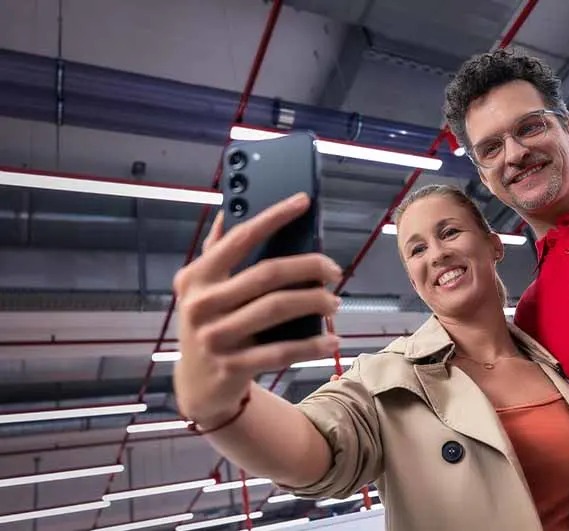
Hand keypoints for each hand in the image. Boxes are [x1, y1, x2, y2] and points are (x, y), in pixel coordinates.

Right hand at [172, 193, 342, 426]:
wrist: (198, 385)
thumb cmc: (210, 325)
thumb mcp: (203, 289)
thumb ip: (215, 252)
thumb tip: (230, 211)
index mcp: (197, 277)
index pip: (240, 238)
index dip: (274, 217)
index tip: (303, 201)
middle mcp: (202, 304)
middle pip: (267, 274)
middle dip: (308, 267)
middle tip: (334, 270)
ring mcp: (215, 337)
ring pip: (277, 309)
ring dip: (315, 302)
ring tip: (335, 302)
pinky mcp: (233, 366)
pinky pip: (282, 351)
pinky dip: (312, 345)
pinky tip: (332, 340)